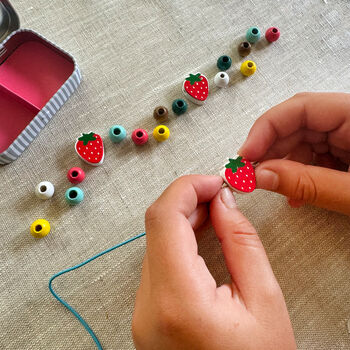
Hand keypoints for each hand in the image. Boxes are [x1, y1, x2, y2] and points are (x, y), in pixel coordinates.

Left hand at [132, 175, 294, 349]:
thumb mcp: (264, 301)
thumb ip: (241, 241)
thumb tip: (223, 200)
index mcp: (178, 300)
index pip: (163, 218)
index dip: (187, 188)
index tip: (214, 181)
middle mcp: (148, 305)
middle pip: (156, 227)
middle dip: (187, 201)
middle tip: (220, 195)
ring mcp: (142, 311)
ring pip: (155, 242)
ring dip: (183, 219)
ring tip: (215, 213)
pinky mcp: (147, 314)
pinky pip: (158, 262)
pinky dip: (178, 241)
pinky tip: (200, 236)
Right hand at [239, 92, 349, 214]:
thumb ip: (308, 184)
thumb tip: (262, 177)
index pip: (300, 108)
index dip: (266, 130)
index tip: (245, 155)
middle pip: (297, 125)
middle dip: (269, 152)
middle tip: (248, 173)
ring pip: (303, 141)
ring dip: (283, 166)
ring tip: (271, 185)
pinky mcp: (348, 150)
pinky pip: (315, 155)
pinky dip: (301, 174)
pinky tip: (298, 193)